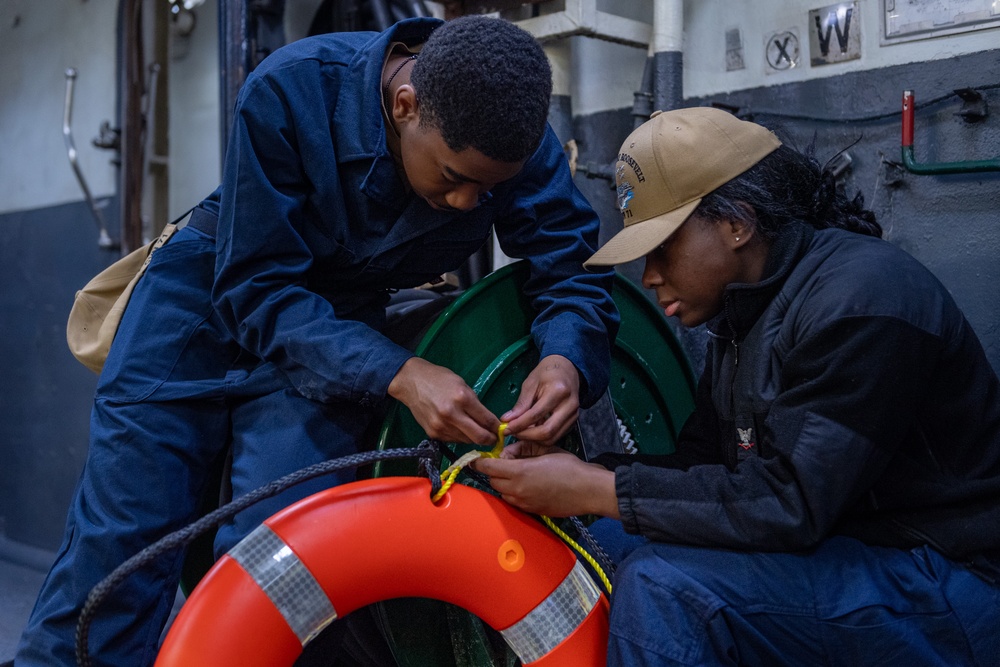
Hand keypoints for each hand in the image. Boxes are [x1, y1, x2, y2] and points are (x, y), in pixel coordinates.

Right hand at [388, 357, 498, 444]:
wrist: (411, 382)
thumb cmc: (439, 379)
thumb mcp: (462, 384)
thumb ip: (475, 403)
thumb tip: (488, 421)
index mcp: (462, 398)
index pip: (486, 420)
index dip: (497, 428)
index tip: (501, 430)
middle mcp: (452, 414)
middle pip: (479, 437)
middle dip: (490, 439)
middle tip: (494, 438)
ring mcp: (441, 426)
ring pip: (466, 441)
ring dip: (474, 438)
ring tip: (477, 432)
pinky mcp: (433, 433)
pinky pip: (453, 440)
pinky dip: (460, 437)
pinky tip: (460, 429)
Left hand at [471, 446, 618, 518]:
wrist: (588, 490)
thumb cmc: (569, 467)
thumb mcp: (545, 450)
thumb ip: (523, 450)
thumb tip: (509, 452)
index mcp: (519, 472)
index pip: (488, 467)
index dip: (480, 462)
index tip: (477, 458)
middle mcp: (517, 490)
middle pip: (493, 481)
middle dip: (495, 472)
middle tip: (506, 462)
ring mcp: (524, 504)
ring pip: (503, 493)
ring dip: (504, 484)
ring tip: (519, 474)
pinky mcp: (532, 512)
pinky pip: (515, 502)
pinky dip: (515, 493)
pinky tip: (528, 486)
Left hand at [502, 354, 579, 445]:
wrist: (566, 369)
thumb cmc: (547, 373)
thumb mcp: (530, 384)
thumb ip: (521, 404)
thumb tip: (507, 420)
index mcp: (558, 391)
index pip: (536, 414)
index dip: (519, 424)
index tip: (506, 429)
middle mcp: (569, 405)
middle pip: (547, 431)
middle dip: (527, 436)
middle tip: (513, 433)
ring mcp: (574, 415)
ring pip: (553, 438)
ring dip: (534, 439)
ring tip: (521, 432)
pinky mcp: (573, 422)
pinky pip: (556, 436)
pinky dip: (542, 437)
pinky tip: (532, 430)